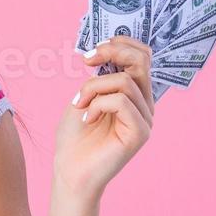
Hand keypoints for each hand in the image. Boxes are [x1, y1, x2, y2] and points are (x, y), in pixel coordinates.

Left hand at [55, 36, 154, 199]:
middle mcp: (144, 104)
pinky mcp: (140, 133)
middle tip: (86, 61)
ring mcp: (145, 118)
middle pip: (142, 61)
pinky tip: (87, 119)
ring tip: (79, 104)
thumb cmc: (74, 137)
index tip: (92, 51)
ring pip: (125, 82)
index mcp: (134, 93)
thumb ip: (100, 76)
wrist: (69, 171)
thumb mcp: (84, 96)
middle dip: (113, 52)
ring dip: (93, 87)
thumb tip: (106, 51)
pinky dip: (98, 105)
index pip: (142, 56)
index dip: (121, 44)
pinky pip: (121, 102)